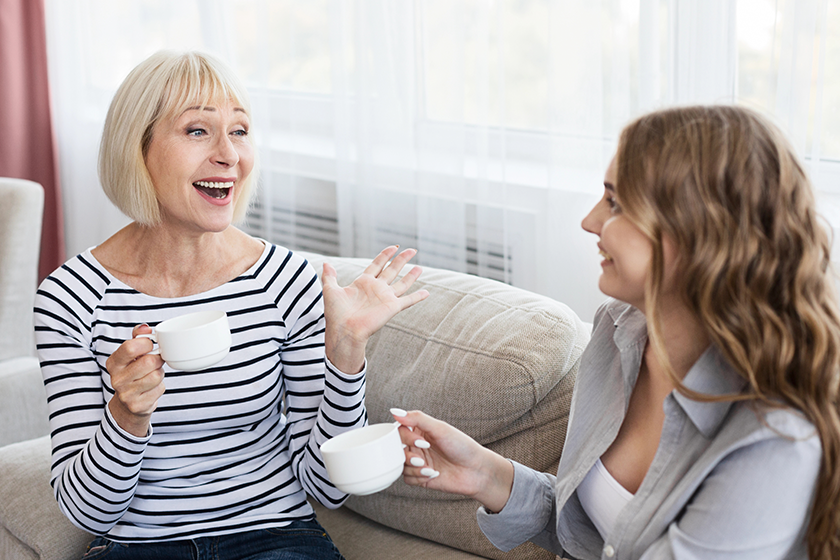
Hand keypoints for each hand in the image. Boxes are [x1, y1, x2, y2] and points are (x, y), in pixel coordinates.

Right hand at [105, 324, 165, 437]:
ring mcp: (126, 394)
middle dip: (157, 360)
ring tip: (152, 375)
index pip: (130, 347)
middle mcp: (117, 379)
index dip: (146, 343)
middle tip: (155, 362)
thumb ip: (137, 338)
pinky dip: (160, 386)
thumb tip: (145, 327)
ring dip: (159, 373)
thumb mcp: (131, 354)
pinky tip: (151, 388)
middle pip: (149, 362)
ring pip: (157, 375)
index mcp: (113, 363)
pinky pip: (159, 389)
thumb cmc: (133, 372)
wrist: (128, 403)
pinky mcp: (138, 405)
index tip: (150, 345)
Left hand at [322, 246, 428, 372]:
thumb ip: (330, 276)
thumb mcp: (330, 290)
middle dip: (402, 259)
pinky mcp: (392, 307)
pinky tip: (426, 292)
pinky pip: (408, 300)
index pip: (377, 264)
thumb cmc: (336, 313)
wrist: (344, 330)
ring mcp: (385, 298)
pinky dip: (417, 296)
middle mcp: (376, 288)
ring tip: (420, 267)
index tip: (394, 247)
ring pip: (402, 283)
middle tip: (412, 250)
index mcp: (363, 282)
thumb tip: (326, 263)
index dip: (386, 255)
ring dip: (412, 276)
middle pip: (392, 270)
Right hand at [391, 409, 513, 512]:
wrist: (476, 470)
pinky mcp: (420, 477)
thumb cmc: (462, 446)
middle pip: (396, 450)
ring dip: (414, 468)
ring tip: (430, 468)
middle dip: (408, 456)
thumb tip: (395, 411)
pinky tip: (433, 475)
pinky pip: (407, 478)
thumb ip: (417, 418)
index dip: (405, 438)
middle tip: (423, 459)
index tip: (422, 442)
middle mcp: (417, 446)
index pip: (398, 432)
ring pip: (400, 465)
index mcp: (419, 431)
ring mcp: (418, 462)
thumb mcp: (440, 428)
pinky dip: (418, 477)